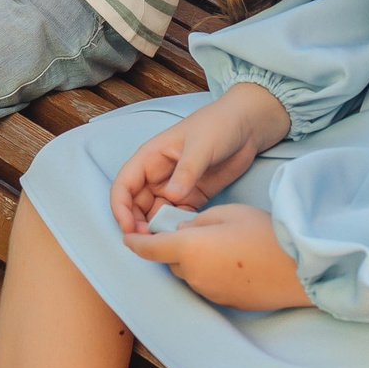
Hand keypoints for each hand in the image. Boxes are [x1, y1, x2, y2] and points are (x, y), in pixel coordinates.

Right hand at [109, 83, 289, 235]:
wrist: (248, 126)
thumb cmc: (219, 125)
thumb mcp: (201, 145)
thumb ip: (186, 171)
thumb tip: (171, 197)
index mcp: (150, 157)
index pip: (124, 185)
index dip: (121, 207)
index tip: (128, 227)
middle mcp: (158, 174)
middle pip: (136, 204)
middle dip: (137, 224)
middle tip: (149, 241)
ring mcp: (175, 187)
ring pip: (156, 213)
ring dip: (157, 228)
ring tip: (167, 242)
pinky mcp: (193, 196)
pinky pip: (178, 216)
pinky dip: (177, 227)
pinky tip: (184, 236)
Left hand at [121, 205, 310, 309]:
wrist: (297, 269)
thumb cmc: (263, 234)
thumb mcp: (228, 213)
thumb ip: (198, 221)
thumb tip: (184, 232)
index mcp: (188, 249)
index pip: (151, 248)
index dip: (136, 243)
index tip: (127, 239)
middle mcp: (193, 275)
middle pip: (172, 261)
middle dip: (176, 247)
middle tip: (198, 231)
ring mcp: (208, 292)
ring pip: (190, 273)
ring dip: (195, 261)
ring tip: (222, 245)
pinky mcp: (224, 302)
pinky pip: (207, 284)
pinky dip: (210, 272)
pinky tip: (233, 261)